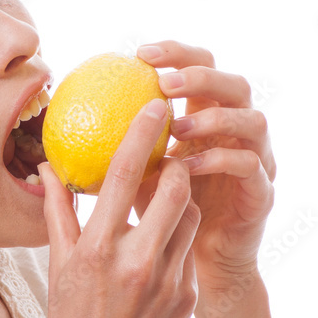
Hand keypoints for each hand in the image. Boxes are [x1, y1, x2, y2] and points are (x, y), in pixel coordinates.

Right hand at [37, 98, 200, 317]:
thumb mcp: (57, 266)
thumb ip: (57, 214)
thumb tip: (48, 168)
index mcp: (97, 248)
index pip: (123, 175)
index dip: (142, 133)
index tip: (154, 104)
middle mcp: (135, 260)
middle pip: (173, 188)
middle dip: (177, 164)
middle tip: (172, 154)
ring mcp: (166, 281)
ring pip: (189, 217)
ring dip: (181, 201)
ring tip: (167, 200)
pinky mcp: (186, 298)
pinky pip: (190, 252)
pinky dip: (179, 239)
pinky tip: (164, 245)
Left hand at [135, 40, 274, 288]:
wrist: (200, 263)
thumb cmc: (161, 217)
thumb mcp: (132, 179)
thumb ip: (112, 153)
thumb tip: (56, 142)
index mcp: (207, 119)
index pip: (202, 69)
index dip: (177, 54)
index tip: (140, 54)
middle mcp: (236, 133)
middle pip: (235, 84)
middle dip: (201, 76)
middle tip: (164, 82)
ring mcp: (256, 159)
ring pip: (253, 120)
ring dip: (215, 118)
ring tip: (178, 127)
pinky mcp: (261, 192)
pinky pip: (249, 165)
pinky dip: (220, 160)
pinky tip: (188, 165)